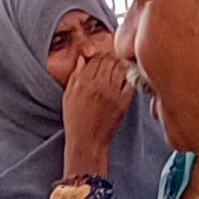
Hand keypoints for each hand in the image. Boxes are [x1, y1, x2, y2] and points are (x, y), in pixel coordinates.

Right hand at [57, 27, 133, 170]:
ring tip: (120, 69)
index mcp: (83, 81)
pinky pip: (130, 82)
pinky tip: (127, 79)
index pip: (96, 57)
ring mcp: (112, 93)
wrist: (87, 142)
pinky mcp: (123, 102)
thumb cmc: (75, 120)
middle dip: (111, 59)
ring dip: (121, 66)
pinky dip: (130, 77)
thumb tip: (83, 58)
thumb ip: (75, 75)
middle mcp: (98, 84)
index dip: (100, 56)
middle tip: (113, 63)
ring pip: (121, 68)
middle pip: (110, 60)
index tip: (102, 60)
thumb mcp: (68, 95)